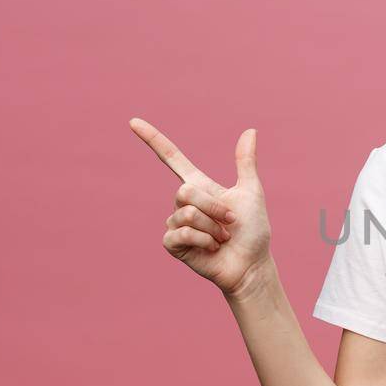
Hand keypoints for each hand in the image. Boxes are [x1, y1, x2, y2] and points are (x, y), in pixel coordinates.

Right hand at [129, 117, 273, 296]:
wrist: (251, 264)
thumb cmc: (253, 231)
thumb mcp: (250, 192)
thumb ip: (245, 162)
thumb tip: (250, 131)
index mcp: (200, 186)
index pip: (172, 158)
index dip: (153, 140)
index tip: (133, 121)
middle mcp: (184, 203)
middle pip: (185, 191)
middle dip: (213, 207)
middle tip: (229, 223)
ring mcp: (176, 223)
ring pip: (186, 213)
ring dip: (212, 228)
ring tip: (222, 239)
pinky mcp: (173, 244)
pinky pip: (181, 233)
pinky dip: (203, 241)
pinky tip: (211, 249)